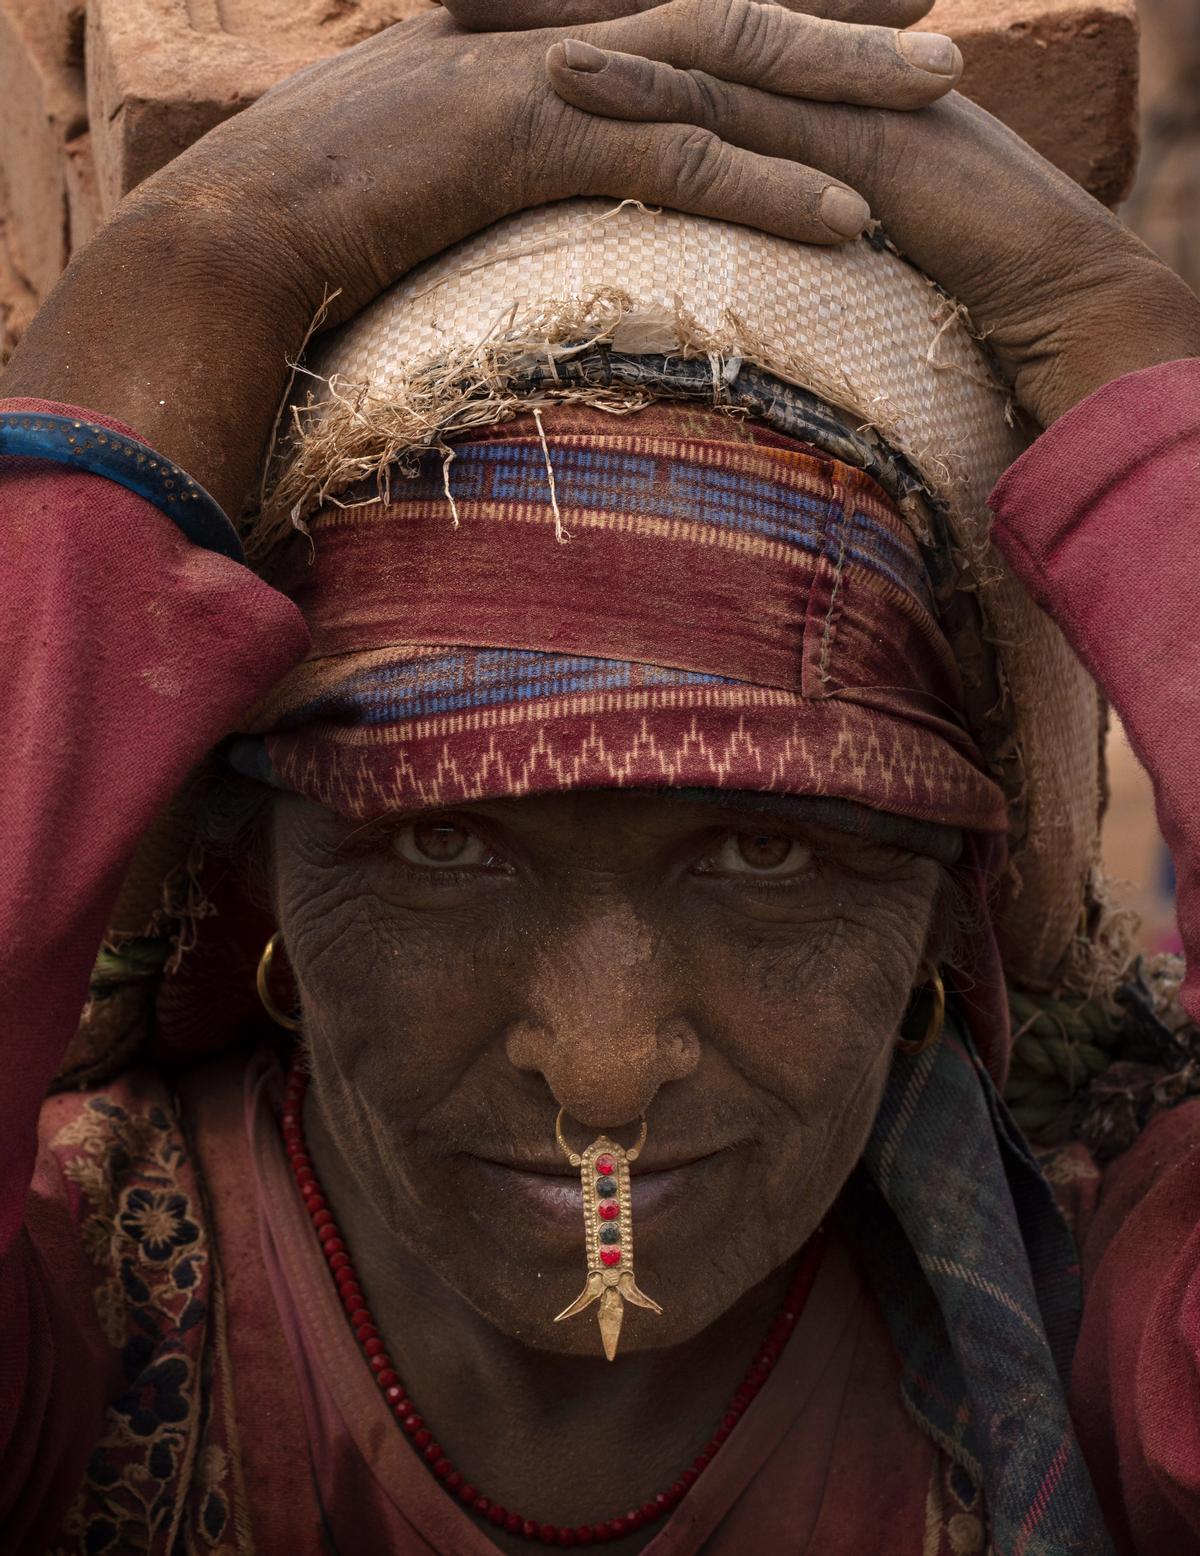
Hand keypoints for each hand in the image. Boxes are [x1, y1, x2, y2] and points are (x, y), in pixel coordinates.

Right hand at [1, 0, 961, 516]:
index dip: (765, 29)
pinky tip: (847, 218)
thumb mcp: (416, 183)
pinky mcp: (523, 138)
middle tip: (934, 29)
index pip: (669, 27)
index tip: (847, 31)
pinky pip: (673, 160)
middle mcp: (541, 39)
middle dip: (833, 19)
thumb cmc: (306, 229)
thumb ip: (483, 179)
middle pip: (718, 17)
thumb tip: (516, 218)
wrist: (225, 241)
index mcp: (524, 47)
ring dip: (836, 78)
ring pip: (718, 62)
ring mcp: (535, 78)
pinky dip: (766, 189)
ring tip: (937, 94)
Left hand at [545, 38, 1199, 425]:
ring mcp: (830, 102)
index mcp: (798, 106)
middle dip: (560, 2)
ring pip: (688, 44)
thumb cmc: (957, 289)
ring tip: (468, 4)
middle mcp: (806, 85)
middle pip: (670, 25)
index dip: (592, 37)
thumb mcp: (837, 254)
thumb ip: (774, 238)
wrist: (1062, 297)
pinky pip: (739, 112)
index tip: (493, 30)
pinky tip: (569, 77)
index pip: (683, 59)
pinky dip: (652, 89)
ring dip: (581, 20)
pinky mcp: (854, 143)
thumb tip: (715, 269)